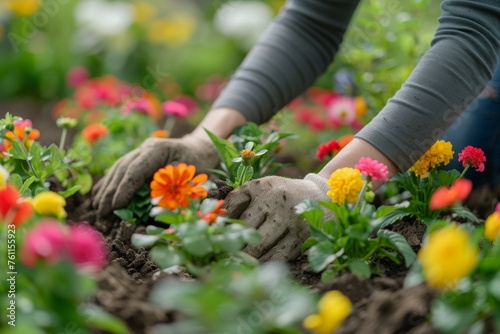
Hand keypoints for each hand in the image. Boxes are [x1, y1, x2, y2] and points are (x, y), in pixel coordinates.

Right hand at [93, 135, 218, 218]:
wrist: (199, 150)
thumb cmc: (199, 166)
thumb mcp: (191, 177)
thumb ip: (172, 190)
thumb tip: (153, 209)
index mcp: (158, 149)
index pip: (136, 169)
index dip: (124, 188)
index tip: (116, 206)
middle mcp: (145, 147)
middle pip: (122, 169)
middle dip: (110, 192)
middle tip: (102, 213)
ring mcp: (140, 151)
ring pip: (118, 169)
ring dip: (106, 188)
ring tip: (98, 208)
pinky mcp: (138, 157)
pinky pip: (120, 170)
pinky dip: (109, 183)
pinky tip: (99, 196)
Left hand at [222, 174, 329, 261]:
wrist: (320, 195)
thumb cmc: (281, 193)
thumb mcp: (261, 186)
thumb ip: (238, 198)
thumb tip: (216, 219)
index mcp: (263, 186)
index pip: (234, 206)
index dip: (222, 223)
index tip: (214, 234)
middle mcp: (277, 201)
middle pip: (245, 229)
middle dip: (231, 242)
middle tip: (221, 252)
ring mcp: (290, 220)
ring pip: (259, 246)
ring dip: (245, 256)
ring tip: (235, 261)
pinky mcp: (301, 238)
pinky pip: (276, 256)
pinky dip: (263, 262)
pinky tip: (255, 264)